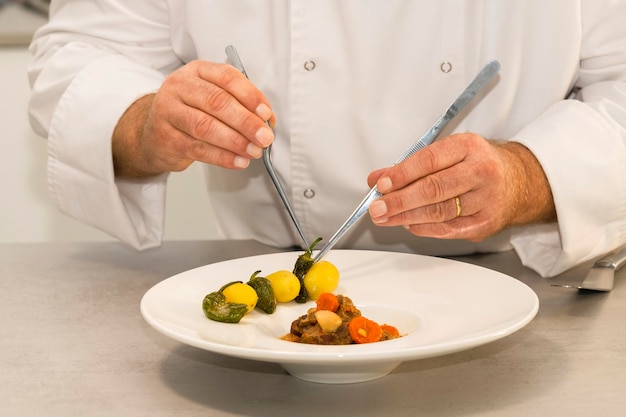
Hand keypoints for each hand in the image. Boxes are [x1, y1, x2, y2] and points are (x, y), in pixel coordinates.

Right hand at [112, 60, 275, 176]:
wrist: (153, 134)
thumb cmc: (189, 112)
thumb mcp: (211, 98)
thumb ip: (239, 103)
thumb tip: (267, 120)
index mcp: (196, 71)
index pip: (226, 77)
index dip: (250, 95)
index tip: (266, 113)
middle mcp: (179, 87)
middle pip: (217, 102)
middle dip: (246, 121)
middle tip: (264, 136)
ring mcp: (168, 112)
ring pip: (206, 126)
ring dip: (235, 141)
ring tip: (254, 151)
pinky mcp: (165, 138)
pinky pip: (198, 149)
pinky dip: (222, 157)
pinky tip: (238, 161)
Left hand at [366, 133, 555, 240]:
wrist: (518, 182)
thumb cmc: (476, 164)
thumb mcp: (448, 153)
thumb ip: (411, 165)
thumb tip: (378, 179)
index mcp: (469, 147)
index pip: (430, 160)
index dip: (403, 174)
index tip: (382, 184)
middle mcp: (481, 172)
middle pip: (435, 189)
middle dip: (400, 201)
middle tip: (377, 208)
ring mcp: (486, 200)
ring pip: (439, 212)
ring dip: (406, 217)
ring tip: (385, 217)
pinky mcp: (484, 223)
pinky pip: (447, 229)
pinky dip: (423, 227)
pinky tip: (408, 224)